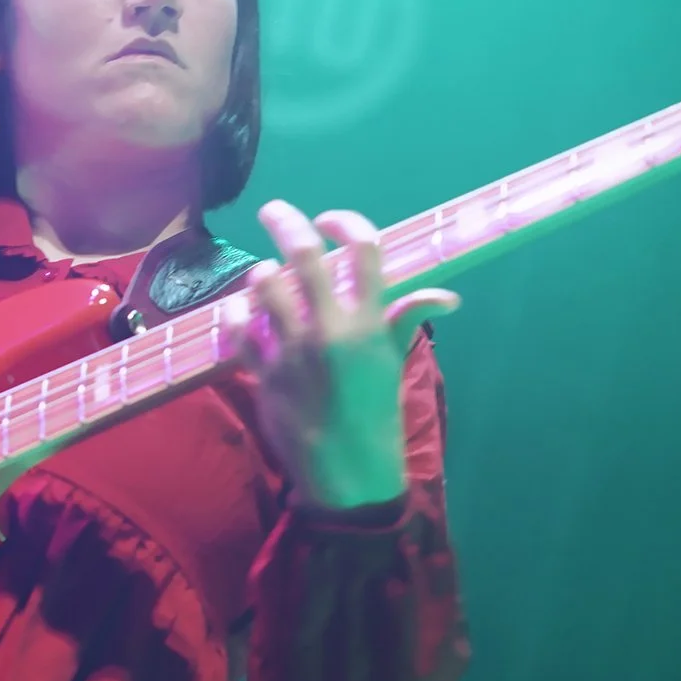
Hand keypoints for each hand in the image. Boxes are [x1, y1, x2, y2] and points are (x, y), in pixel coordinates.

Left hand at [237, 200, 459, 509]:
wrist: (348, 469)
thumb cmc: (375, 412)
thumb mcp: (394, 363)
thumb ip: (406, 320)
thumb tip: (446, 298)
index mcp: (370, 322)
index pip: (363, 249)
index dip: (344, 222)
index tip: (329, 219)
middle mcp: (330, 328)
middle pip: (303, 255)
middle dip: (284, 221)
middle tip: (273, 210)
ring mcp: (293, 350)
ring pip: (264, 286)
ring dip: (261, 274)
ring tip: (265, 277)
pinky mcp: (263, 373)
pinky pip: (238, 328)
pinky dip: (235, 313)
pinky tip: (241, 312)